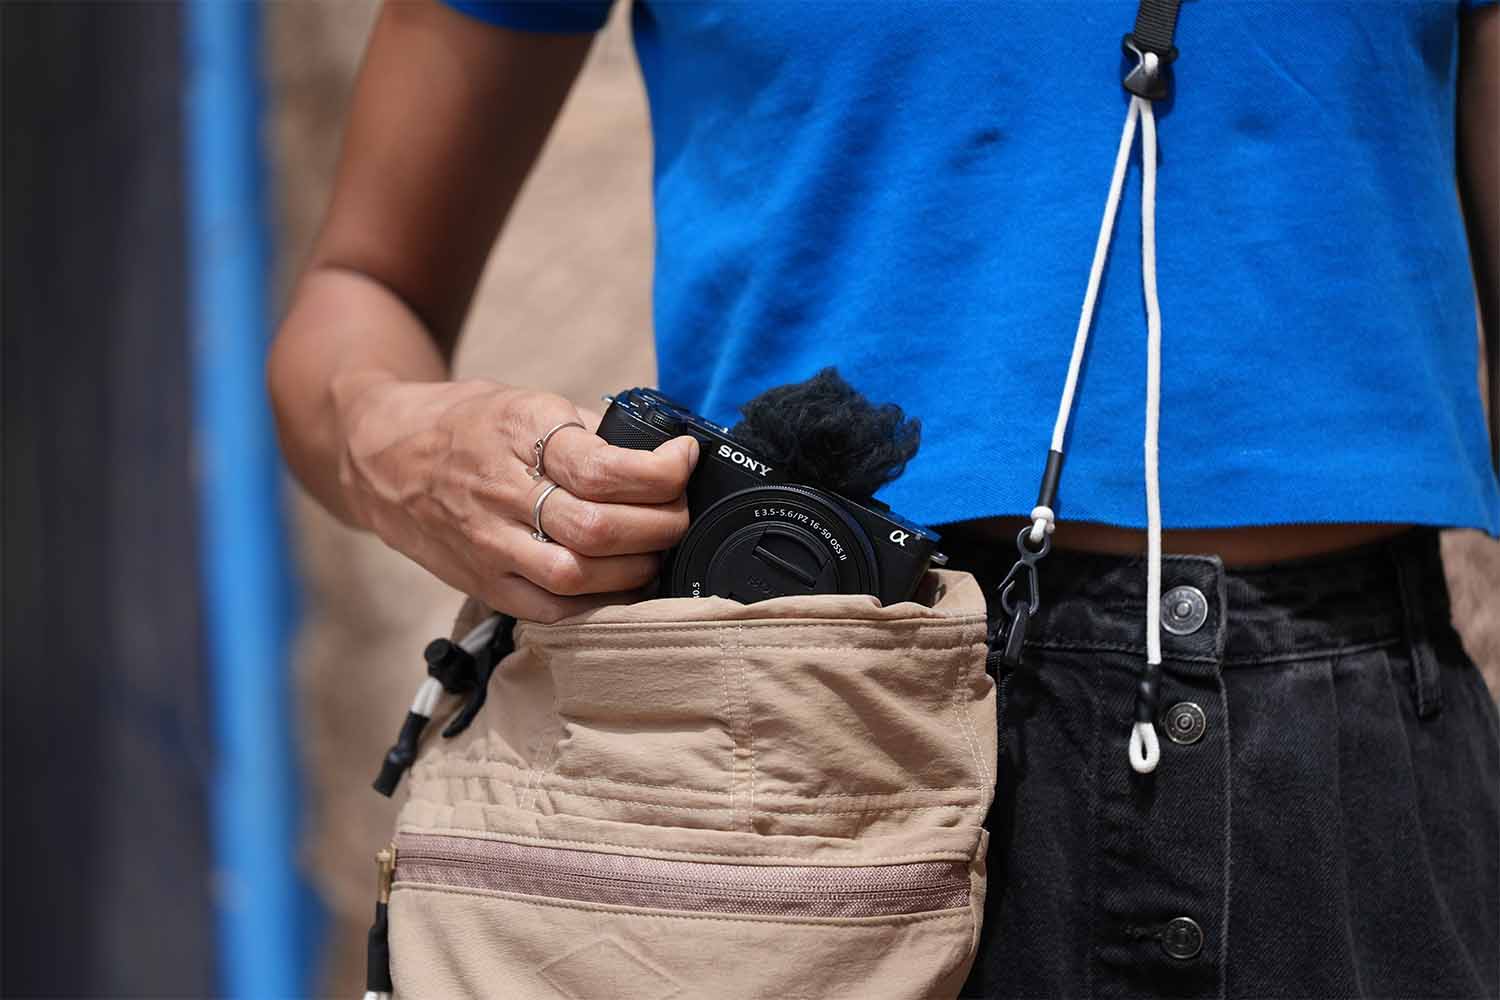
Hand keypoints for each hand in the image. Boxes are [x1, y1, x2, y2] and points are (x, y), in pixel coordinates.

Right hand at [337, 378, 697, 622]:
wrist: (382, 456)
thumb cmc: (464, 425)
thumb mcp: (524, 404)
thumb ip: (586, 432)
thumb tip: (657, 454)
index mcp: (517, 434)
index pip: (604, 468)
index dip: (661, 472)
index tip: (682, 461)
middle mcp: (501, 491)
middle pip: (599, 528)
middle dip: (660, 525)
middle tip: (677, 513)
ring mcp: (489, 543)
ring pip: (578, 575)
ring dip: (636, 569)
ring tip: (654, 550)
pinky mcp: (482, 582)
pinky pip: (551, 610)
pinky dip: (598, 603)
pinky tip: (621, 586)